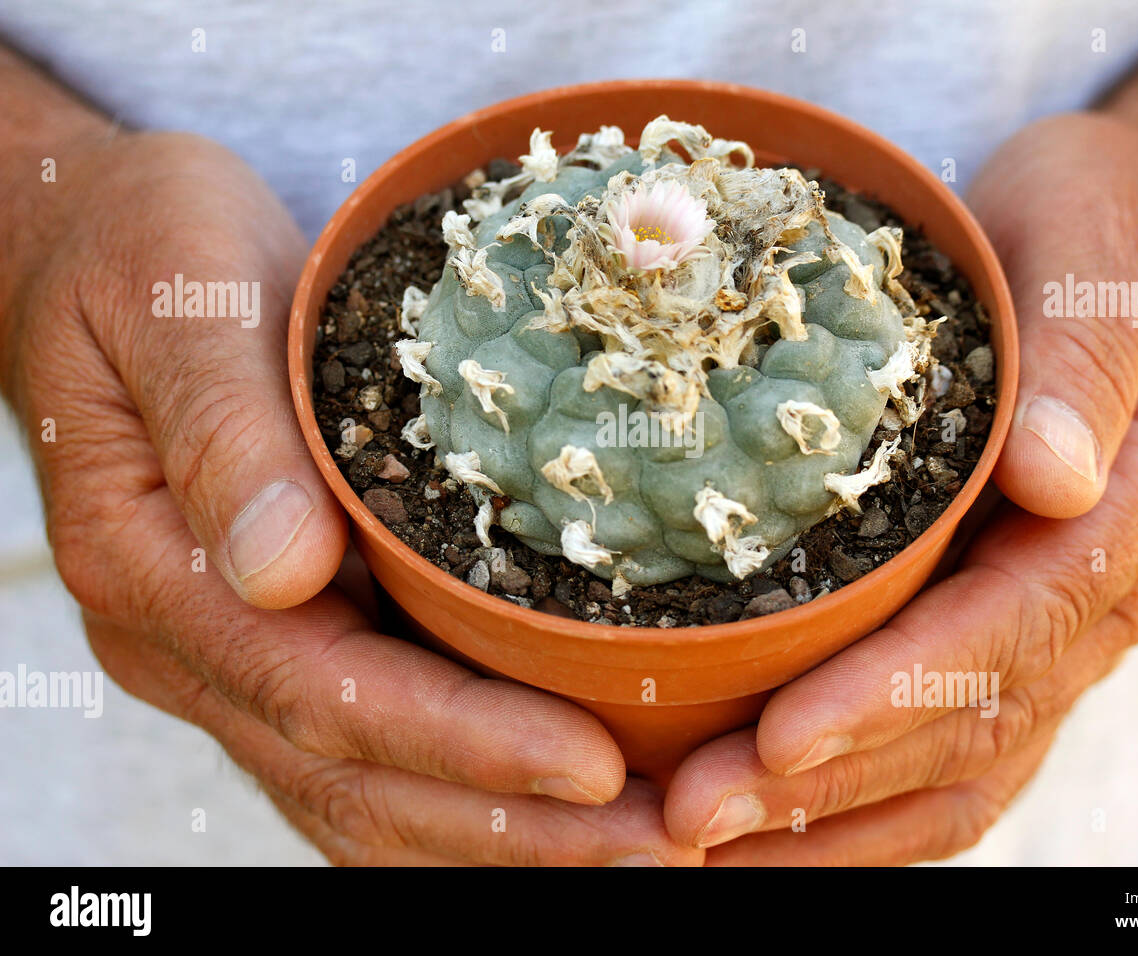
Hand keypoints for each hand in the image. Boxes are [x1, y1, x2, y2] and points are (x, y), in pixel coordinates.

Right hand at [2, 129, 700, 864]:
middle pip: (353, 777)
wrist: (104, 249)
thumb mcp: (178, 297)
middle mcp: (190, 639)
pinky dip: (460, 795)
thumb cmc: (146, 252)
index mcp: (157, 566)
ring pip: (359, 790)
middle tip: (652, 848)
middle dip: (504, 825)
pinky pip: (365, 750)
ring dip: (494, 835)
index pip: (324, 695)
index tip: (589, 771)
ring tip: (630, 849)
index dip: (461, 744)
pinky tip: (549, 808)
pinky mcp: (279, 633)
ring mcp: (229, 650)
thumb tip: (282, 572)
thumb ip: (225, 430)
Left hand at [662, 112, 1137, 863]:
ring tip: (704, 838)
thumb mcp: (1104, 244)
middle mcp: (1110, 588)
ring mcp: (1065, 621)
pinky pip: (955, 748)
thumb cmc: (1109, 225)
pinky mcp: (1014, 626)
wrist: (1127, 243)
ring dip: (836, 815)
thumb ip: (1085, 355)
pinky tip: (772, 818)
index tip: (784, 731)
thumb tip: (1056, 483)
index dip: (903, 687)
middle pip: (980, 719)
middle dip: (837, 777)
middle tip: (696, 814)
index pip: (1019, 621)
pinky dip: (865, 798)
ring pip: (967, 763)